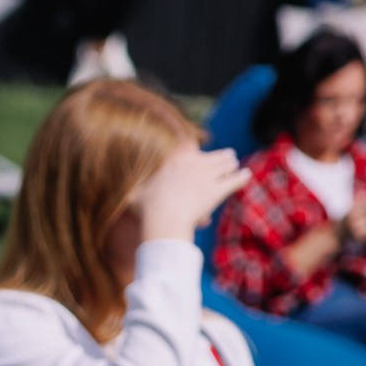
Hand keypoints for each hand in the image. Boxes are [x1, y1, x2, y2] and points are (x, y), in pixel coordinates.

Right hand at [132, 144, 247, 240]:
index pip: (192, 145)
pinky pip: (237, 179)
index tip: (199, 152)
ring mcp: (208, 176)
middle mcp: (195, 163)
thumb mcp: (136, 194)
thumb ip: (133, 188)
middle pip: (216, 154)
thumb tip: (119, 191)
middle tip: (227, 158)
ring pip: (228, 164)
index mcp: (176, 160)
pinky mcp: (218, 190)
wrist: (163, 220)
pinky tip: (247, 175)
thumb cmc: (147, 209)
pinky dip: (243, 177)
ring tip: (235, 166)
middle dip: (223, 156)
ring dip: (232, 165)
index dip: (197, 148)